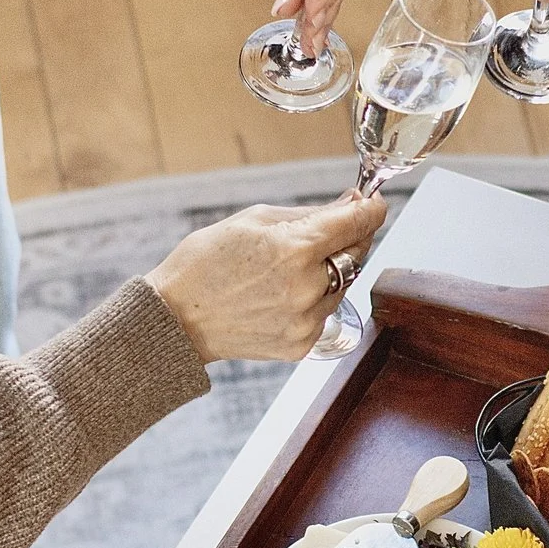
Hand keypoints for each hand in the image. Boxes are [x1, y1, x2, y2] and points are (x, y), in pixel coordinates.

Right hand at [144, 194, 389, 362]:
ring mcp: (305, 320)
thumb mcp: (253, 220)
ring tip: (288, 267)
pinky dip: (314, 299)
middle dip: (348, 237)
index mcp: (294, 249)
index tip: (373, 203)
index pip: (357, 224)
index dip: (370, 209)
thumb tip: (352, 204)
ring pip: (343, 284)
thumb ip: (310, 214)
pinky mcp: (301, 344)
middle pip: (356, 253)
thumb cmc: (206, 262)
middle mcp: (306, 287)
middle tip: (328, 230)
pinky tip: (281, 294)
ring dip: (330, 271)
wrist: (175, 319)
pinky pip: (325, 312)